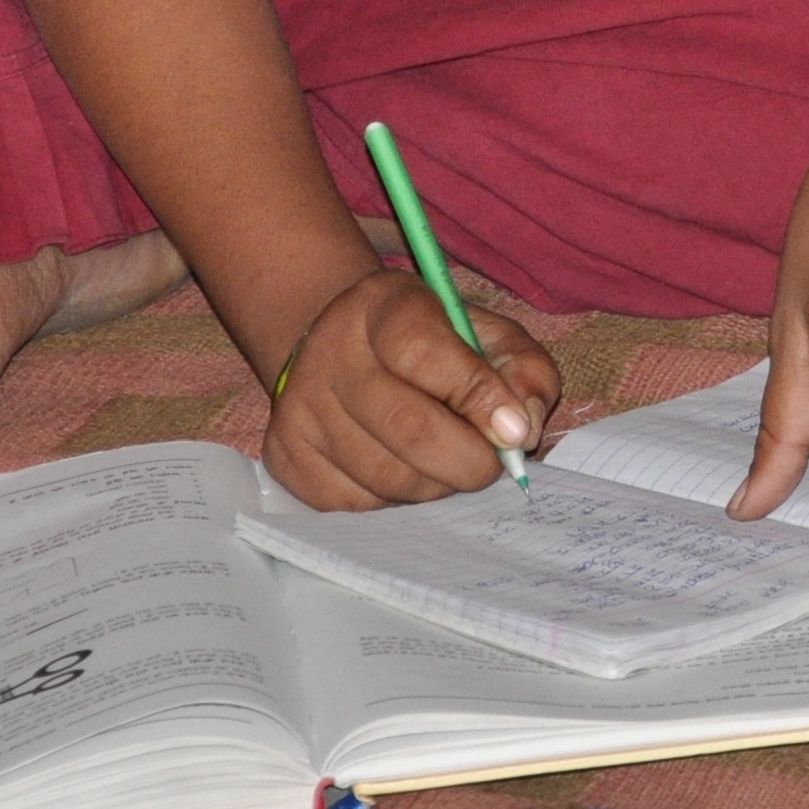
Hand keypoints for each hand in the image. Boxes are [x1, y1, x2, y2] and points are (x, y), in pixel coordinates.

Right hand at [262, 268, 558, 508]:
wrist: (339, 345)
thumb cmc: (432, 344)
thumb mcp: (487, 334)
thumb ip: (523, 371)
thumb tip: (522, 430)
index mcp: (384, 305)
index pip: (425, 355)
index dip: (478, 397)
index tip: (513, 431)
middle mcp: (330, 353)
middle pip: (408, 429)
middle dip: (469, 461)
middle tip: (490, 464)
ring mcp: (300, 408)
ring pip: (387, 478)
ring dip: (436, 484)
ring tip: (446, 460)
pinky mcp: (285, 455)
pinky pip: (357, 503)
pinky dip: (396, 500)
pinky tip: (403, 468)